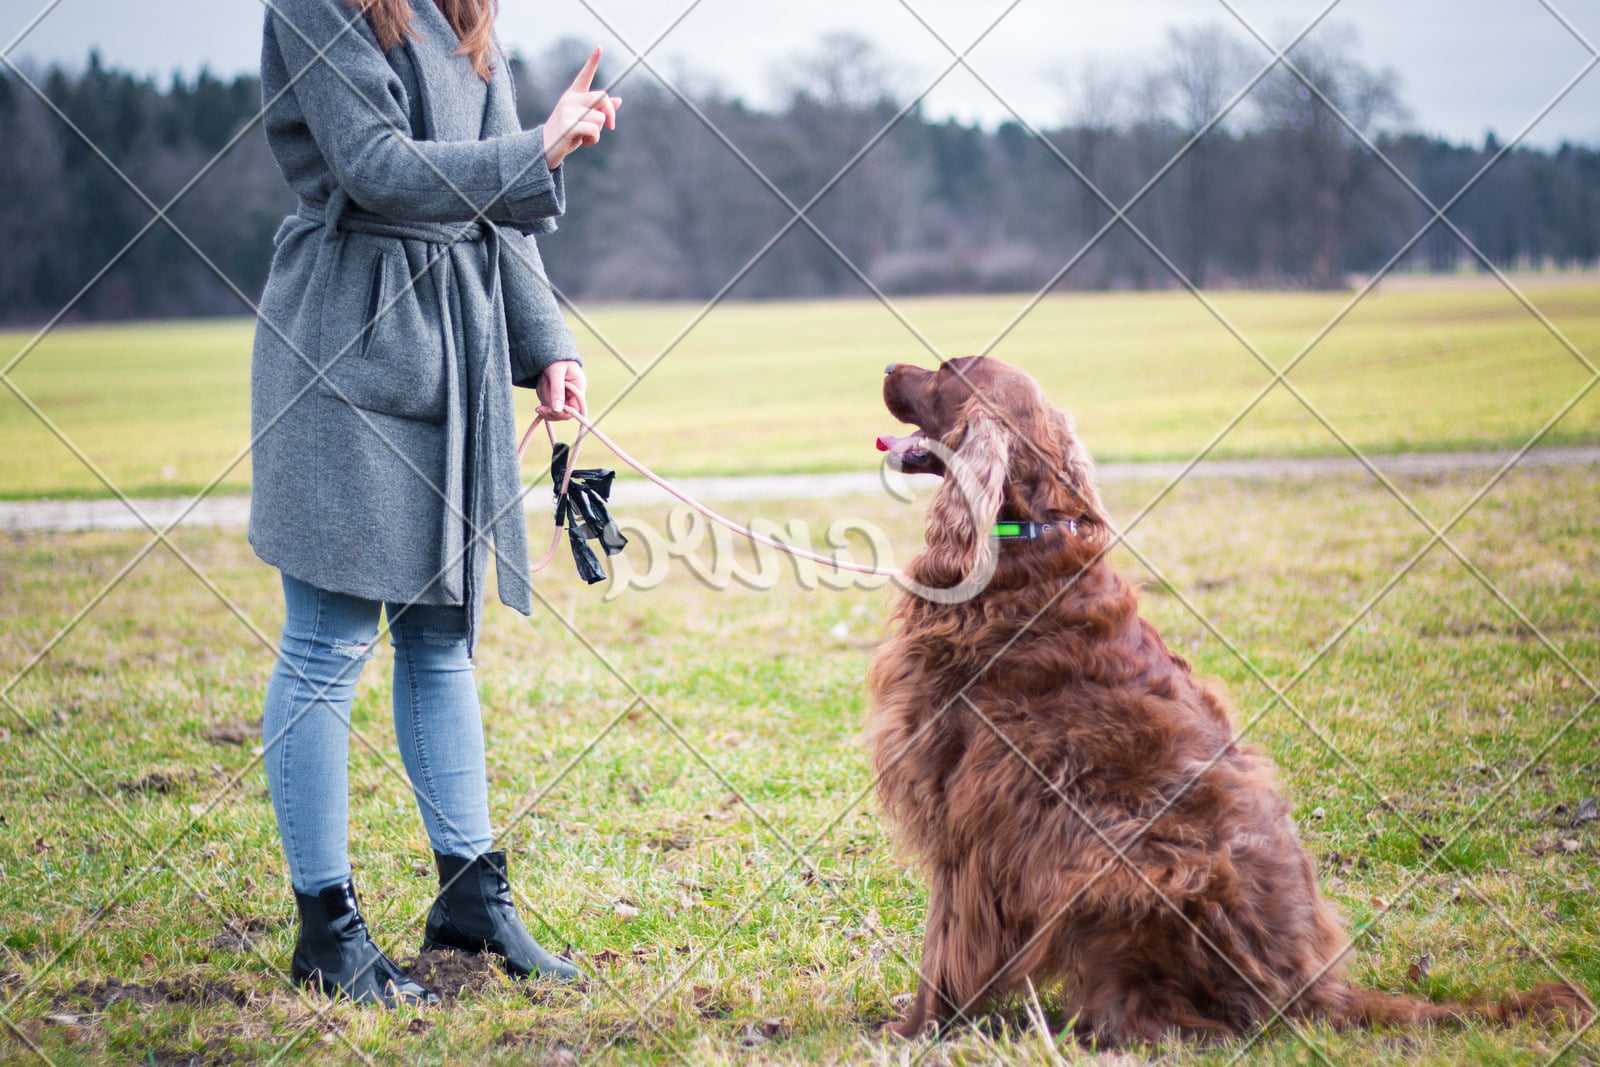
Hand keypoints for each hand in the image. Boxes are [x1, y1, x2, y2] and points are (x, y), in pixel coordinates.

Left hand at [537, 360, 586, 420]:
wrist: (550, 348)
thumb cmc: (556, 358)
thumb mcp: (556, 372)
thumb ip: (557, 390)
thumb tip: (557, 409)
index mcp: (579, 388)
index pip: (575, 410)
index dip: (562, 413)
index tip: (548, 410)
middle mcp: (573, 393)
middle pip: (562, 411)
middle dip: (549, 406)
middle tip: (538, 406)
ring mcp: (564, 394)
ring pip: (552, 406)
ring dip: (544, 394)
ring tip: (543, 378)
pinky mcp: (555, 393)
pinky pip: (546, 400)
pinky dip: (541, 392)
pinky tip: (542, 380)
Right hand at [542, 47, 620, 170]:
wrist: (545, 150)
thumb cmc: (567, 134)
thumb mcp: (584, 120)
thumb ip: (599, 110)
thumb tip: (619, 100)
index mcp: (573, 96)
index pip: (584, 76)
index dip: (592, 61)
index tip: (599, 48)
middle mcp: (570, 100)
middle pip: (602, 97)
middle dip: (611, 113)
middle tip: (611, 127)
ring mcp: (568, 111)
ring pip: (600, 117)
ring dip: (598, 131)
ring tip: (586, 137)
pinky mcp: (568, 125)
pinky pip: (594, 130)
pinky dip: (594, 139)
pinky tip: (584, 143)